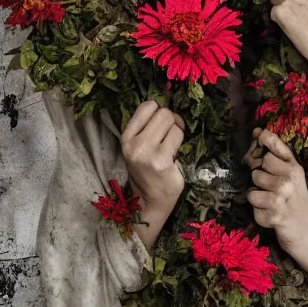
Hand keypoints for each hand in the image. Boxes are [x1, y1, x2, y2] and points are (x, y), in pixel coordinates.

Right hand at [121, 101, 184, 248]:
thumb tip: (166, 108)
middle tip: (172, 133)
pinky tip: (176, 153)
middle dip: (172, 120)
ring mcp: (148, 152)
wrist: (149, 200)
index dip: (159, 110)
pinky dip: (181, 141)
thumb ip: (146, 128)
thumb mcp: (137, 147)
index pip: (146, 106)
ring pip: (173, 122)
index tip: (163, 122)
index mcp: (126, 137)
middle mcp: (134, 143)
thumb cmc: (147, 172)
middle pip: (163, 112)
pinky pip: (178, 136)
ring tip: (174, 144)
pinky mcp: (162, 161)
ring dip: (178, 130)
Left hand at [243, 127, 307, 251]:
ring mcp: (282, 198)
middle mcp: (289, 180)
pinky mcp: (274, 215)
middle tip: (271, 189)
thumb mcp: (293, 176)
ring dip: (257, 199)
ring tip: (271, 203)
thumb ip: (277, 155)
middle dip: (259, 180)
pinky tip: (271, 215)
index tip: (258, 135)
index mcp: (295, 168)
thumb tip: (257, 131)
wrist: (307, 233)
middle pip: (256, 169)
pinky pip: (253, 209)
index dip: (263, 140)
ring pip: (251, 190)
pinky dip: (259, 215)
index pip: (272, 145)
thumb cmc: (296, 201)